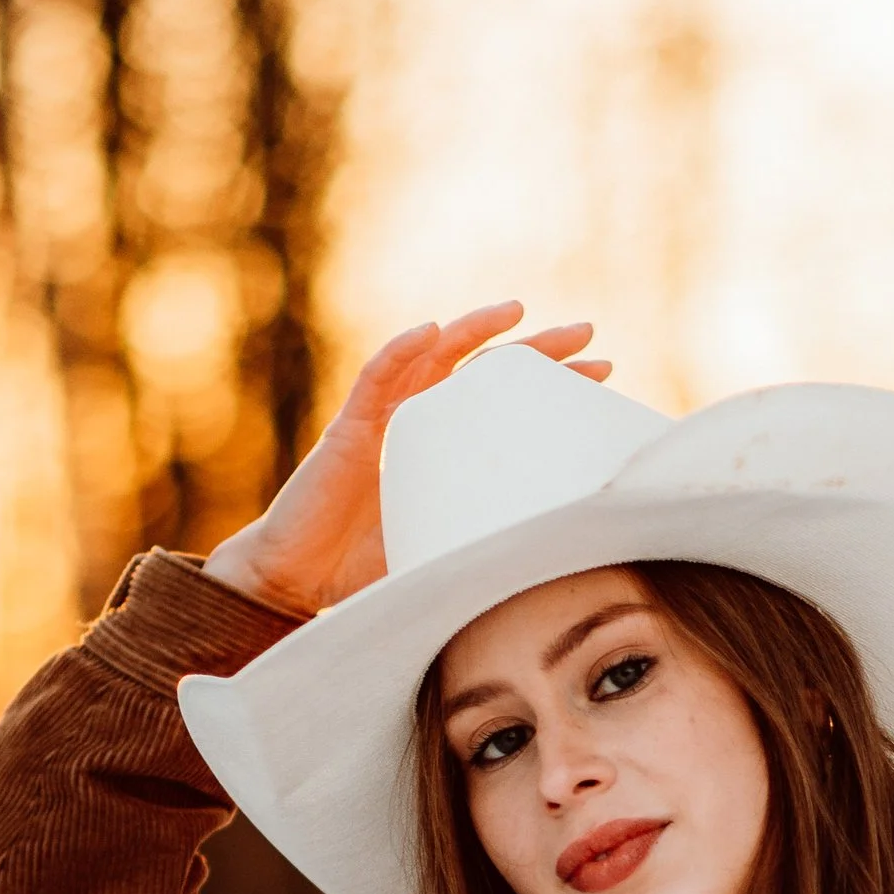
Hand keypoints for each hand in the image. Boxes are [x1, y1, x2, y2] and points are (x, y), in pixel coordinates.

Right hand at [206, 304, 609, 617]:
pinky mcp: (346, 430)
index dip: (548, 386)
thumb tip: (554, 553)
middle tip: (586, 332)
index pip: (505, 406)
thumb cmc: (360, 577)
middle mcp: (416, 427)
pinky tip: (431, 330)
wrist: (294, 584)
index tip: (598, 374)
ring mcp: (381, 422)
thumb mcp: (442, 551)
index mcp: (443, 453)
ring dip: (473, 330)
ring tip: (516, 309)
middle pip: (482, 371)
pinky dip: (401, 351)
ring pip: (432, 359)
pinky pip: (375, 379)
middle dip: (534, 349)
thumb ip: (483, 538)